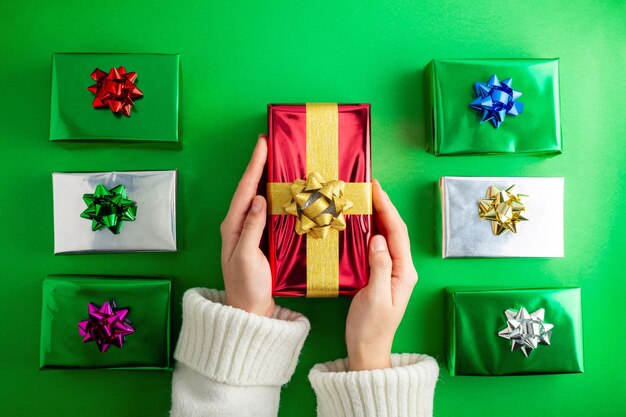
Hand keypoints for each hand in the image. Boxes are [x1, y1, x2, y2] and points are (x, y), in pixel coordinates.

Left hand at [220, 134, 274, 316]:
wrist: (250, 310)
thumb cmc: (246, 286)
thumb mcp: (247, 257)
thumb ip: (252, 228)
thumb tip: (260, 199)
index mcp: (232, 226)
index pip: (245, 189)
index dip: (254, 165)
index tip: (262, 144)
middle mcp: (239, 224)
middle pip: (250, 188)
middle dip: (260, 165)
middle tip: (271, 144)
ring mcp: (250, 230)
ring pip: (259, 197)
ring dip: (268, 178)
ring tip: (279, 160)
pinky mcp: (261, 238)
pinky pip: (268, 211)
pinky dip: (276, 196)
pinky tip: (286, 190)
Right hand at [345, 179, 417, 370]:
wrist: (367, 351)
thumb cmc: (371, 329)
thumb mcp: (374, 298)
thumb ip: (379, 267)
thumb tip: (377, 239)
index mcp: (404, 272)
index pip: (397, 232)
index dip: (387, 208)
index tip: (375, 189)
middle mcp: (401, 268)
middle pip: (393, 230)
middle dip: (383, 206)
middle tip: (368, 186)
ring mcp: (390, 271)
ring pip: (385, 236)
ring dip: (376, 216)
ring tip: (363, 198)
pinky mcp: (379, 274)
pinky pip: (375, 246)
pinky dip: (367, 230)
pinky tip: (358, 223)